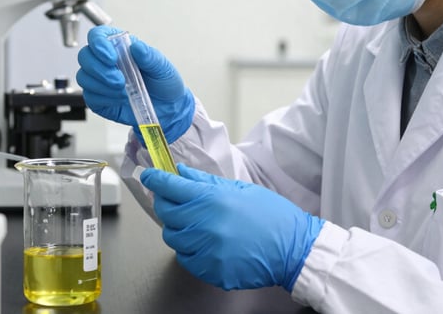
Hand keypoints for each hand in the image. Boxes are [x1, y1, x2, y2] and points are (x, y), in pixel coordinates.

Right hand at [76, 25, 194, 142]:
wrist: (168, 108)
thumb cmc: (164, 83)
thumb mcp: (163, 67)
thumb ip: (150, 57)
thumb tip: (137, 47)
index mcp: (120, 46)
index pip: (98, 36)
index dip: (98, 43)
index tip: (111, 57)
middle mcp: (106, 61)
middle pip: (85, 56)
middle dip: (100, 69)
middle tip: (120, 80)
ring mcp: (100, 80)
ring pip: (83, 77)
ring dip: (102, 86)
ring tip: (124, 91)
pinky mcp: (99, 99)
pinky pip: (90, 97)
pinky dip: (104, 99)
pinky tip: (120, 99)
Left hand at [140, 164, 323, 290]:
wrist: (293, 249)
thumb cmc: (271, 215)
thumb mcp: (240, 189)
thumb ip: (205, 182)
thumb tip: (181, 172)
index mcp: (213, 200)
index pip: (170, 187)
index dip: (155, 179)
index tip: (149, 175)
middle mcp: (205, 225)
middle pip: (166, 212)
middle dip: (165, 202)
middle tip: (173, 199)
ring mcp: (206, 250)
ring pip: (172, 237)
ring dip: (177, 227)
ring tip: (194, 223)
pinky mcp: (210, 270)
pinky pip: (184, 258)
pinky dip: (188, 249)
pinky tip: (203, 242)